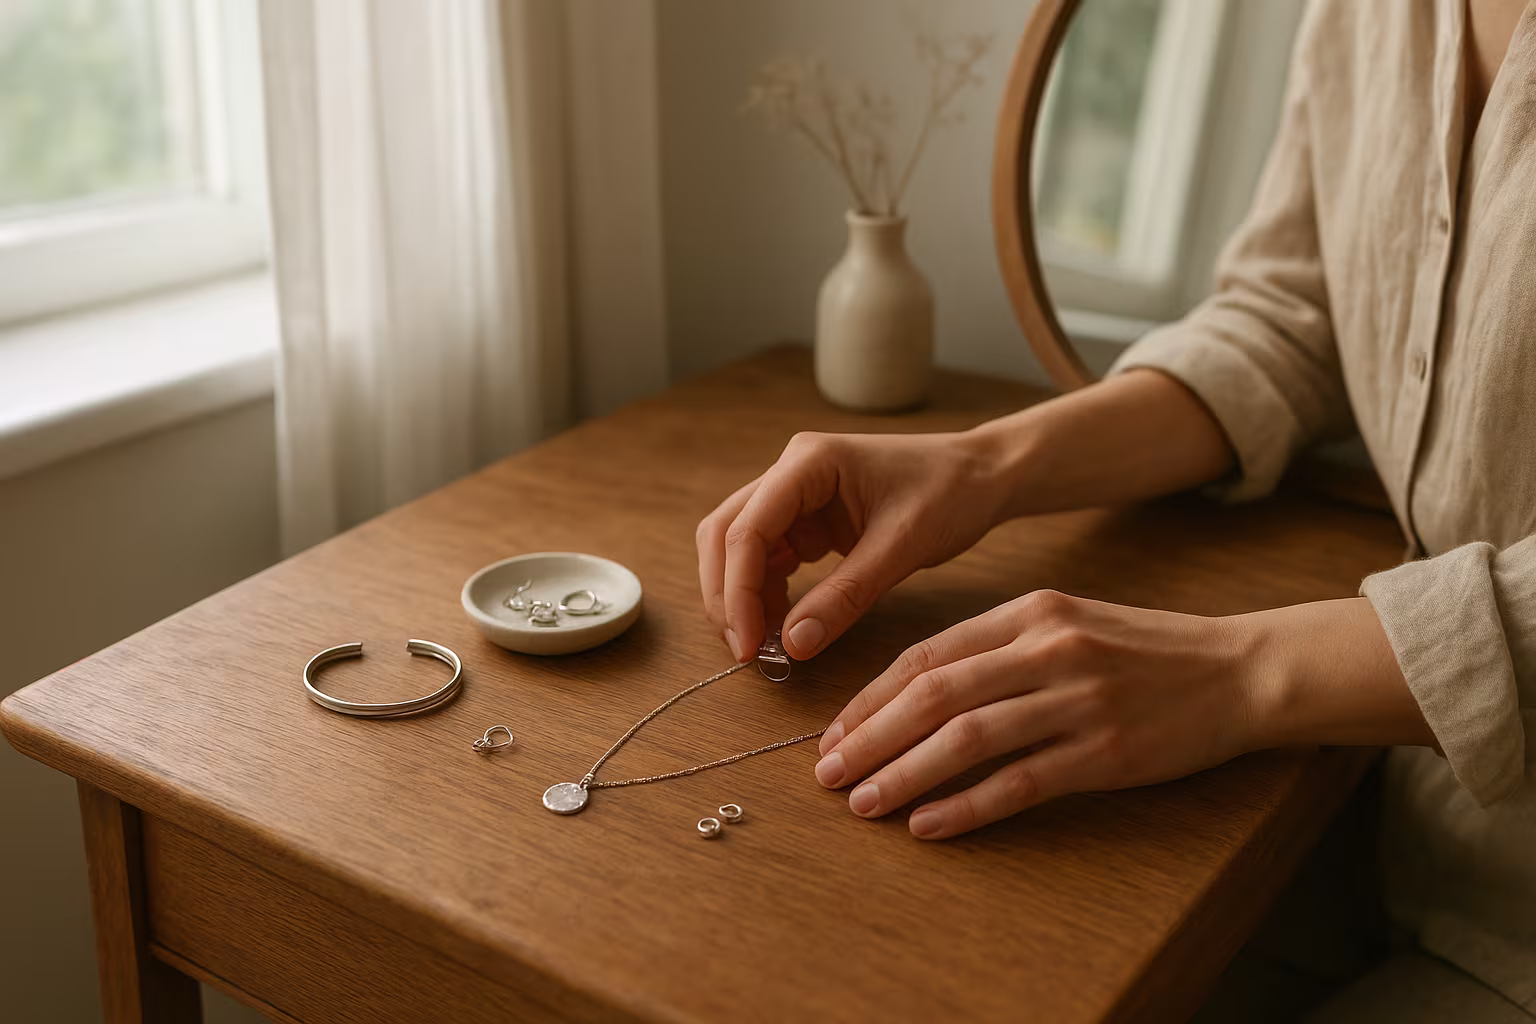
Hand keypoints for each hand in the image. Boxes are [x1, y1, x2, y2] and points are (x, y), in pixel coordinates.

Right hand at [696, 429, 1009, 662]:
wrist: (983, 476)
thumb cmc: (951, 493)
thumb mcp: (902, 547)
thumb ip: (845, 596)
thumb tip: (792, 645)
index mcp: (809, 462)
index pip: (746, 529)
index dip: (736, 591)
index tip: (748, 644)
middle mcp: (791, 471)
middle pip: (725, 534)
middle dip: (726, 595)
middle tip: (744, 651)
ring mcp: (795, 494)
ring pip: (738, 546)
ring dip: (741, 595)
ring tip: (764, 645)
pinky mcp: (807, 518)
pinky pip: (768, 556)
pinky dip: (766, 592)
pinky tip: (784, 624)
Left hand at [813, 591, 1428, 838]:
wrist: (1242, 670)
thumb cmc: (1145, 650)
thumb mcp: (1068, 621)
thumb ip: (998, 644)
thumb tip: (917, 688)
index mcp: (1030, 612)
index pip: (928, 655)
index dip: (872, 697)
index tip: (835, 732)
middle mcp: (1048, 650)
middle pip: (935, 695)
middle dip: (870, 737)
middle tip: (828, 773)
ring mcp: (1078, 701)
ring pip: (967, 740)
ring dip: (904, 774)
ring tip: (863, 803)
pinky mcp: (1106, 753)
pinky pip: (1020, 783)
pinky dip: (966, 806)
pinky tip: (928, 824)